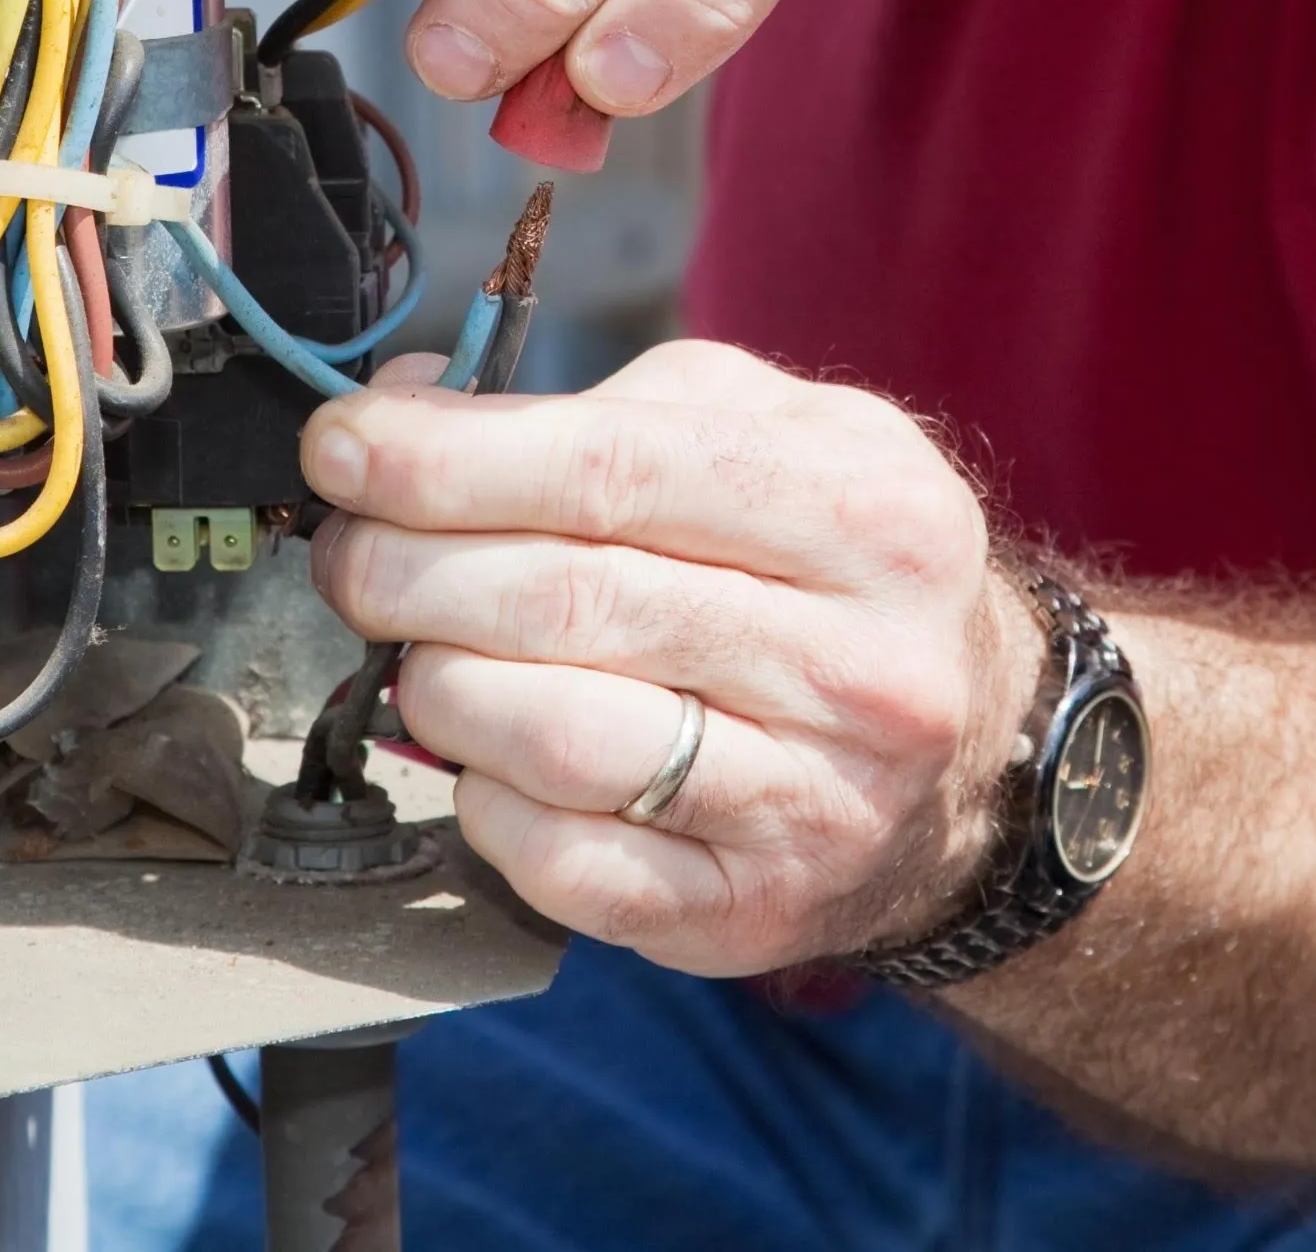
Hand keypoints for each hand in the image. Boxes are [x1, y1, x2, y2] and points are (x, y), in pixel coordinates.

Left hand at [303, 339, 1036, 974]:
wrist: (974, 747)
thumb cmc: (829, 565)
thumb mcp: (763, 434)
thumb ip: (593, 408)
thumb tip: (397, 419)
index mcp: (868, 509)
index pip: (614, 472)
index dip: (449, 461)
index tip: (342, 448)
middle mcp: (862, 662)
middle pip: (569, 602)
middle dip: (410, 570)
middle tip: (350, 555)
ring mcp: (815, 801)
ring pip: (558, 738)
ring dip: (438, 687)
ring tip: (419, 651)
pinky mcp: (751, 908)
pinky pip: (566, 860)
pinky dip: (484, 800)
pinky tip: (485, 754)